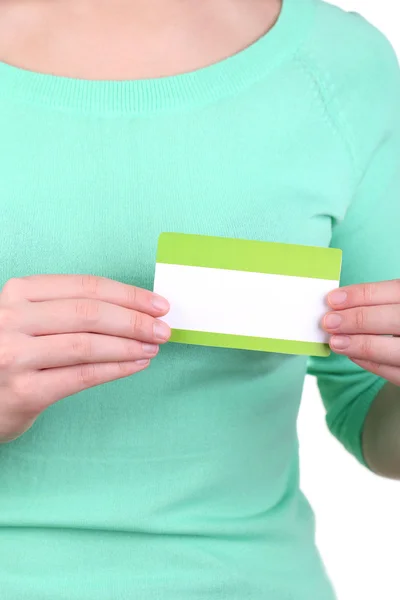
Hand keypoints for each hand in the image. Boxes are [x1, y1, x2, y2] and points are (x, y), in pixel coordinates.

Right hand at [0, 275, 170, 442]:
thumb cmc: (13, 350)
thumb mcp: (29, 316)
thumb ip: (69, 308)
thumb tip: (134, 308)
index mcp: (19, 292)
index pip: (86, 286)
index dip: (128, 295)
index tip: (158, 304)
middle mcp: (13, 319)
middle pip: (89, 313)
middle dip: (135, 320)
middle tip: (163, 329)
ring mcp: (14, 356)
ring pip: (87, 345)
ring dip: (129, 345)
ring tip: (152, 348)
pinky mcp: (24, 392)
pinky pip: (82, 376)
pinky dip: (116, 369)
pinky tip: (136, 365)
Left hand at [323, 280, 399, 385]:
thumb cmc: (397, 321)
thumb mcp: (394, 305)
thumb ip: (376, 304)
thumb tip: (337, 307)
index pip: (394, 290)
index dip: (362, 294)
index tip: (332, 299)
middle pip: (393, 319)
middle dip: (357, 320)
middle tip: (329, 322)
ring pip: (395, 350)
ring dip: (360, 345)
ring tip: (335, 342)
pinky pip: (394, 372)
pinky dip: (370, 363)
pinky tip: (351, 355)